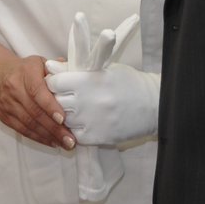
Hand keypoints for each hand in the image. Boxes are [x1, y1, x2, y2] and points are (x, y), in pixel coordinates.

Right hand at [0, 54, 72, 149]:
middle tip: (70, 138)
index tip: (62, 118)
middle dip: (54, 128)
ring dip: (48, 136)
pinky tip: (51, 142)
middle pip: (35, 112)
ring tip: (64, 143)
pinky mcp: (5, 116)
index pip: (37, 92)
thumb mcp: (38, 62)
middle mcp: (14, 89)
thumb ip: (56, 69)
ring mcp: (8, 104)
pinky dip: (38, 137)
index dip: (50, 106)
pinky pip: (22, 129)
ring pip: (29, 123)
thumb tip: (73, 74)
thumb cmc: (22, 69)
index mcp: (26, 73)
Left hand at [45, 61, 159, 145]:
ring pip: (64, 120)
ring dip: (68, 115)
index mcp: (90, 79)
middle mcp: (89, 100)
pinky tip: (88, 122)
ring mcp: (92, 120)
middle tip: (70, 97)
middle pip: (57, 101)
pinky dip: (78, 130)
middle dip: (60, 99)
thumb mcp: (104, 69)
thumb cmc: (129, 83)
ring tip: (81, 109)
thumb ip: (76, 69)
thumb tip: (50, 66)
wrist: (154, 106)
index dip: (55, 82)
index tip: (60, 83)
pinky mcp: (98, 137)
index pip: (55, 82)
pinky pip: (75, 135)